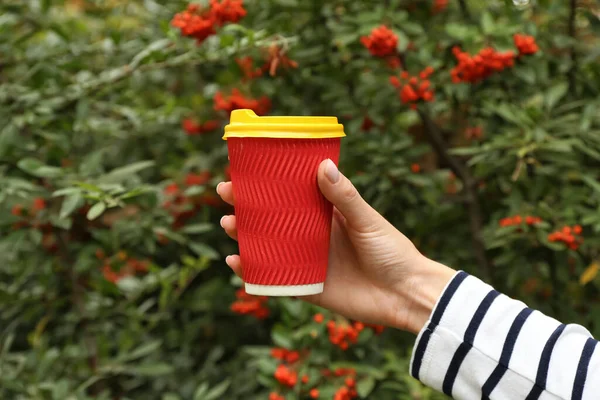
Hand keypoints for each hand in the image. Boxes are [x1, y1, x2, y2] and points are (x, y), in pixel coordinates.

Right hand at [216, 159, 455, 333]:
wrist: (406, 295)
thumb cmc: (392, 251)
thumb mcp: (368, 220)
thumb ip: (345, 197)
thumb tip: (322, 165)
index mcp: (326, 215)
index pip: (290, 195)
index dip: (267, 184)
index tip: (244, 172)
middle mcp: (313, 236)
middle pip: (272, 219)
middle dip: (247, 208)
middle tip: (226, 196)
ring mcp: (308, 261)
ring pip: (268, 247)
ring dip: (245, 236)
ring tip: (228, 225)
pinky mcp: (307, 287)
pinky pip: (274, 279)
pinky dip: (253, 272)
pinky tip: (236, 262)